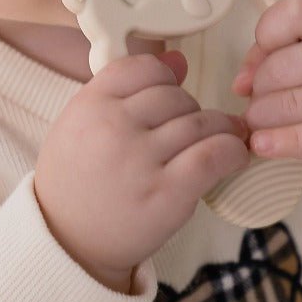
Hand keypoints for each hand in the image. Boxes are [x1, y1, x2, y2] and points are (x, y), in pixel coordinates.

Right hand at [35, 51, 249, 292]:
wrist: (65, 243)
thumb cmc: (77, 178)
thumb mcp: (85, 122)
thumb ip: (127, 89)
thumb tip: (179, 58)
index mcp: (91, 103)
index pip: (146, 67)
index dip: (165, 78)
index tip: (170, 95)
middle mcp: (114, 125)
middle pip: (175, 95)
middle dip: (189, 109)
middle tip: (191, 129)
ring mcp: (140, 159)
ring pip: (199, 122)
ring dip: (220, 128)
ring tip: (226, 137)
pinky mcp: (166, 193)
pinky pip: (212, 155)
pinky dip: (232, 151)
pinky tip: (235, 155)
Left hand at [233, 0, 301, 187]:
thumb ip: (273, 54)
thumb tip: (240, 82)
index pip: (298, 12)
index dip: (267, 32)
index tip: (262, 54)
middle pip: (285, 65)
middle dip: (259, 87)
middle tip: (255, 101)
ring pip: (293, 103)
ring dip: (262, 117)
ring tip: (256, 123)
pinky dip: (281, 143)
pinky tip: (262, 145)